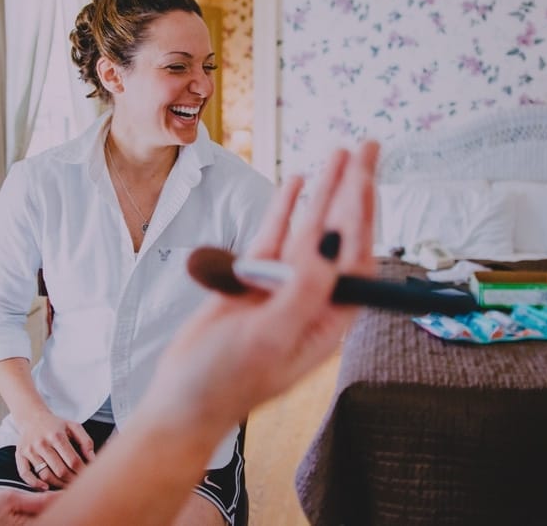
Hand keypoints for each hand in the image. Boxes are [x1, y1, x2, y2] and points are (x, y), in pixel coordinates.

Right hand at [13, 410, 95, 489]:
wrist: (32, 417)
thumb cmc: (55, 424)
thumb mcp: (73, 426)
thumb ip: (85, 441)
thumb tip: (93, 459)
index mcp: (57, 435)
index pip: (72, 460)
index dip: (82, 472)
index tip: (87, 477)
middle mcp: (42, 443)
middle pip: (60, 470)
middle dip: (71, 480)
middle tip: (78, 485)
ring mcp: (30, 450)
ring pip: (45, 474)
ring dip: (57, 484)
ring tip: (66, 487)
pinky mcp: (20, 455)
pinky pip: (25, 474)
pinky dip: (34, 483)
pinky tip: (45, 487)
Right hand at [145, 142, 379, 429]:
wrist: (180, 398)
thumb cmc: (225, 381)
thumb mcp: (270, 337)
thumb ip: (303, 291)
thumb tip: (332, 245)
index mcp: (327, 320)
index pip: (356, 260)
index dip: (363, 218)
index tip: (365, 180)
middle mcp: (312, 299)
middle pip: (340, 237)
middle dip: (354, 192)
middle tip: (366, 149)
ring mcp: (282, 287)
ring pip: (308, 230)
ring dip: (324, 192)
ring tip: (339, 154)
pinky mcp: (252, 281)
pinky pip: (274, 237)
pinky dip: (285, 209)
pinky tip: (298, 182)